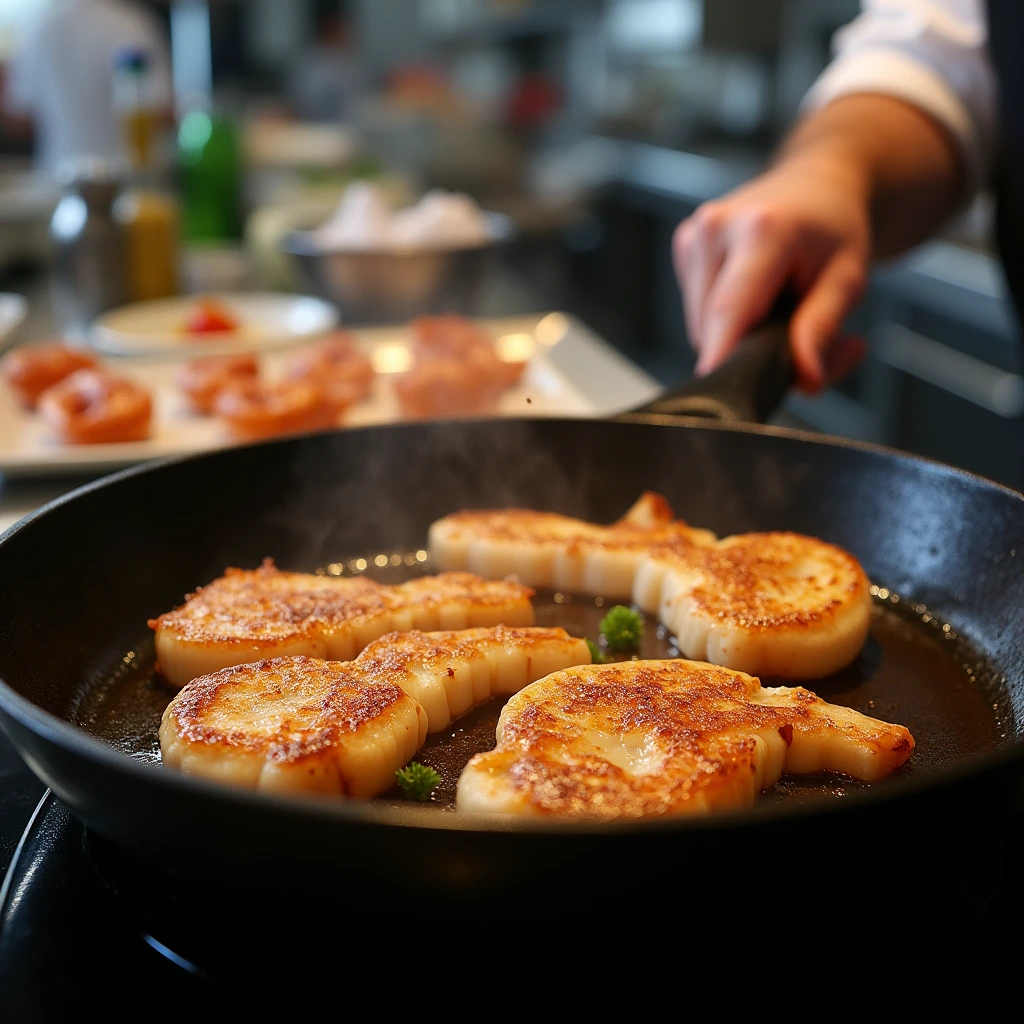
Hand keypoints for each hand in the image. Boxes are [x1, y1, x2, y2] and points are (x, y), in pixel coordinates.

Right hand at [673, 153, 871, 392]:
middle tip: (793, 338)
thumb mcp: (848, 279)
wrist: (818, 183)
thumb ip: (823, 329)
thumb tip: (805, 377)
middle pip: (713, 325)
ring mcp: (694, 234)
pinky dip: (722, 317)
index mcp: (761, 229)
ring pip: (701, 324)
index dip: (723, 357)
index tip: (720, 389)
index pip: (729, 311)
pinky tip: (752, 296)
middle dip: (748, 349)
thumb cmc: (834, 227)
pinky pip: (696, 310)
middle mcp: (717, 226)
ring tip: (774, 310)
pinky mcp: (684, 246)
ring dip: (734, 335)